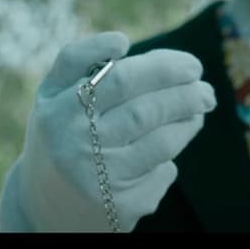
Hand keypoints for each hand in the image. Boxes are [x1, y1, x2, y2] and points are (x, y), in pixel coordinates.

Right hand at [0, 32, 215, 231]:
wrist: (46, 206)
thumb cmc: (61, 135)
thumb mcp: (53, 99)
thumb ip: (77, 64)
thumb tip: (121, 42)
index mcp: (54, 111)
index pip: (100, 77)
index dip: (120, 56)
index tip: (134, 44)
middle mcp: (71, 144)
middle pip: (139, 107)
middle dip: (178, 84)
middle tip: (199, 75)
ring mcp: (96, 176)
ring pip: (159, 139)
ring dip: (189, 114)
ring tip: (203, 100)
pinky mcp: (119, 204)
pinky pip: (162, 168)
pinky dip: (176, 144)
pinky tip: (180, 133)